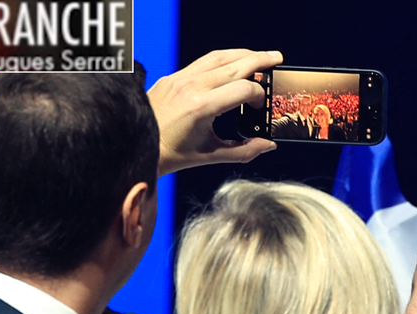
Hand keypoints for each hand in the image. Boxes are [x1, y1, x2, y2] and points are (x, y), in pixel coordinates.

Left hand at [147, 49, 282, 175]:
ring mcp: (181, 78)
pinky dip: (224, 59)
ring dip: (242, 54)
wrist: (138, 143)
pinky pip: (204, 61)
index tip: (262, 106)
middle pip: (235, 64)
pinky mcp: (174, 76)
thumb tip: (268, 145)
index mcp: (202, 107)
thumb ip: (244, 151)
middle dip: (260, 60)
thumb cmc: (172, 153)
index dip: (260, 95)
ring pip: (219, 57)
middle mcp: (192, 87)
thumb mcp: (211, 155)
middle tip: (277, 59)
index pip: (243, 89)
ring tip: (260, 57)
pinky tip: (234, 63)